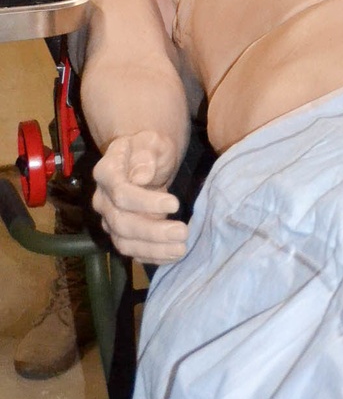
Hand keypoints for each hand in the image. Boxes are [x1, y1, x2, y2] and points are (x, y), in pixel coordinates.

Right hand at [92, 134, 187, 263]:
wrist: (144, 159)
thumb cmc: (148, 147)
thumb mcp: (151, 141)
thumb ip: (146, 155)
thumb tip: (139, 177)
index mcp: (106, 172)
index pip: (120, 192)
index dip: (145, 202)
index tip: (175, 204)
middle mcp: (102, 199)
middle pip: (121, 222)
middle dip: (153, 231)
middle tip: (183, 232)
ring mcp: (109, 218)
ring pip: (124, 241)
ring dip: (153, 249)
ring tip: (181, 249)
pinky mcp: (121, 232)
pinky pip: (132, 250)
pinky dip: (152, 256)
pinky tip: (173, 255)